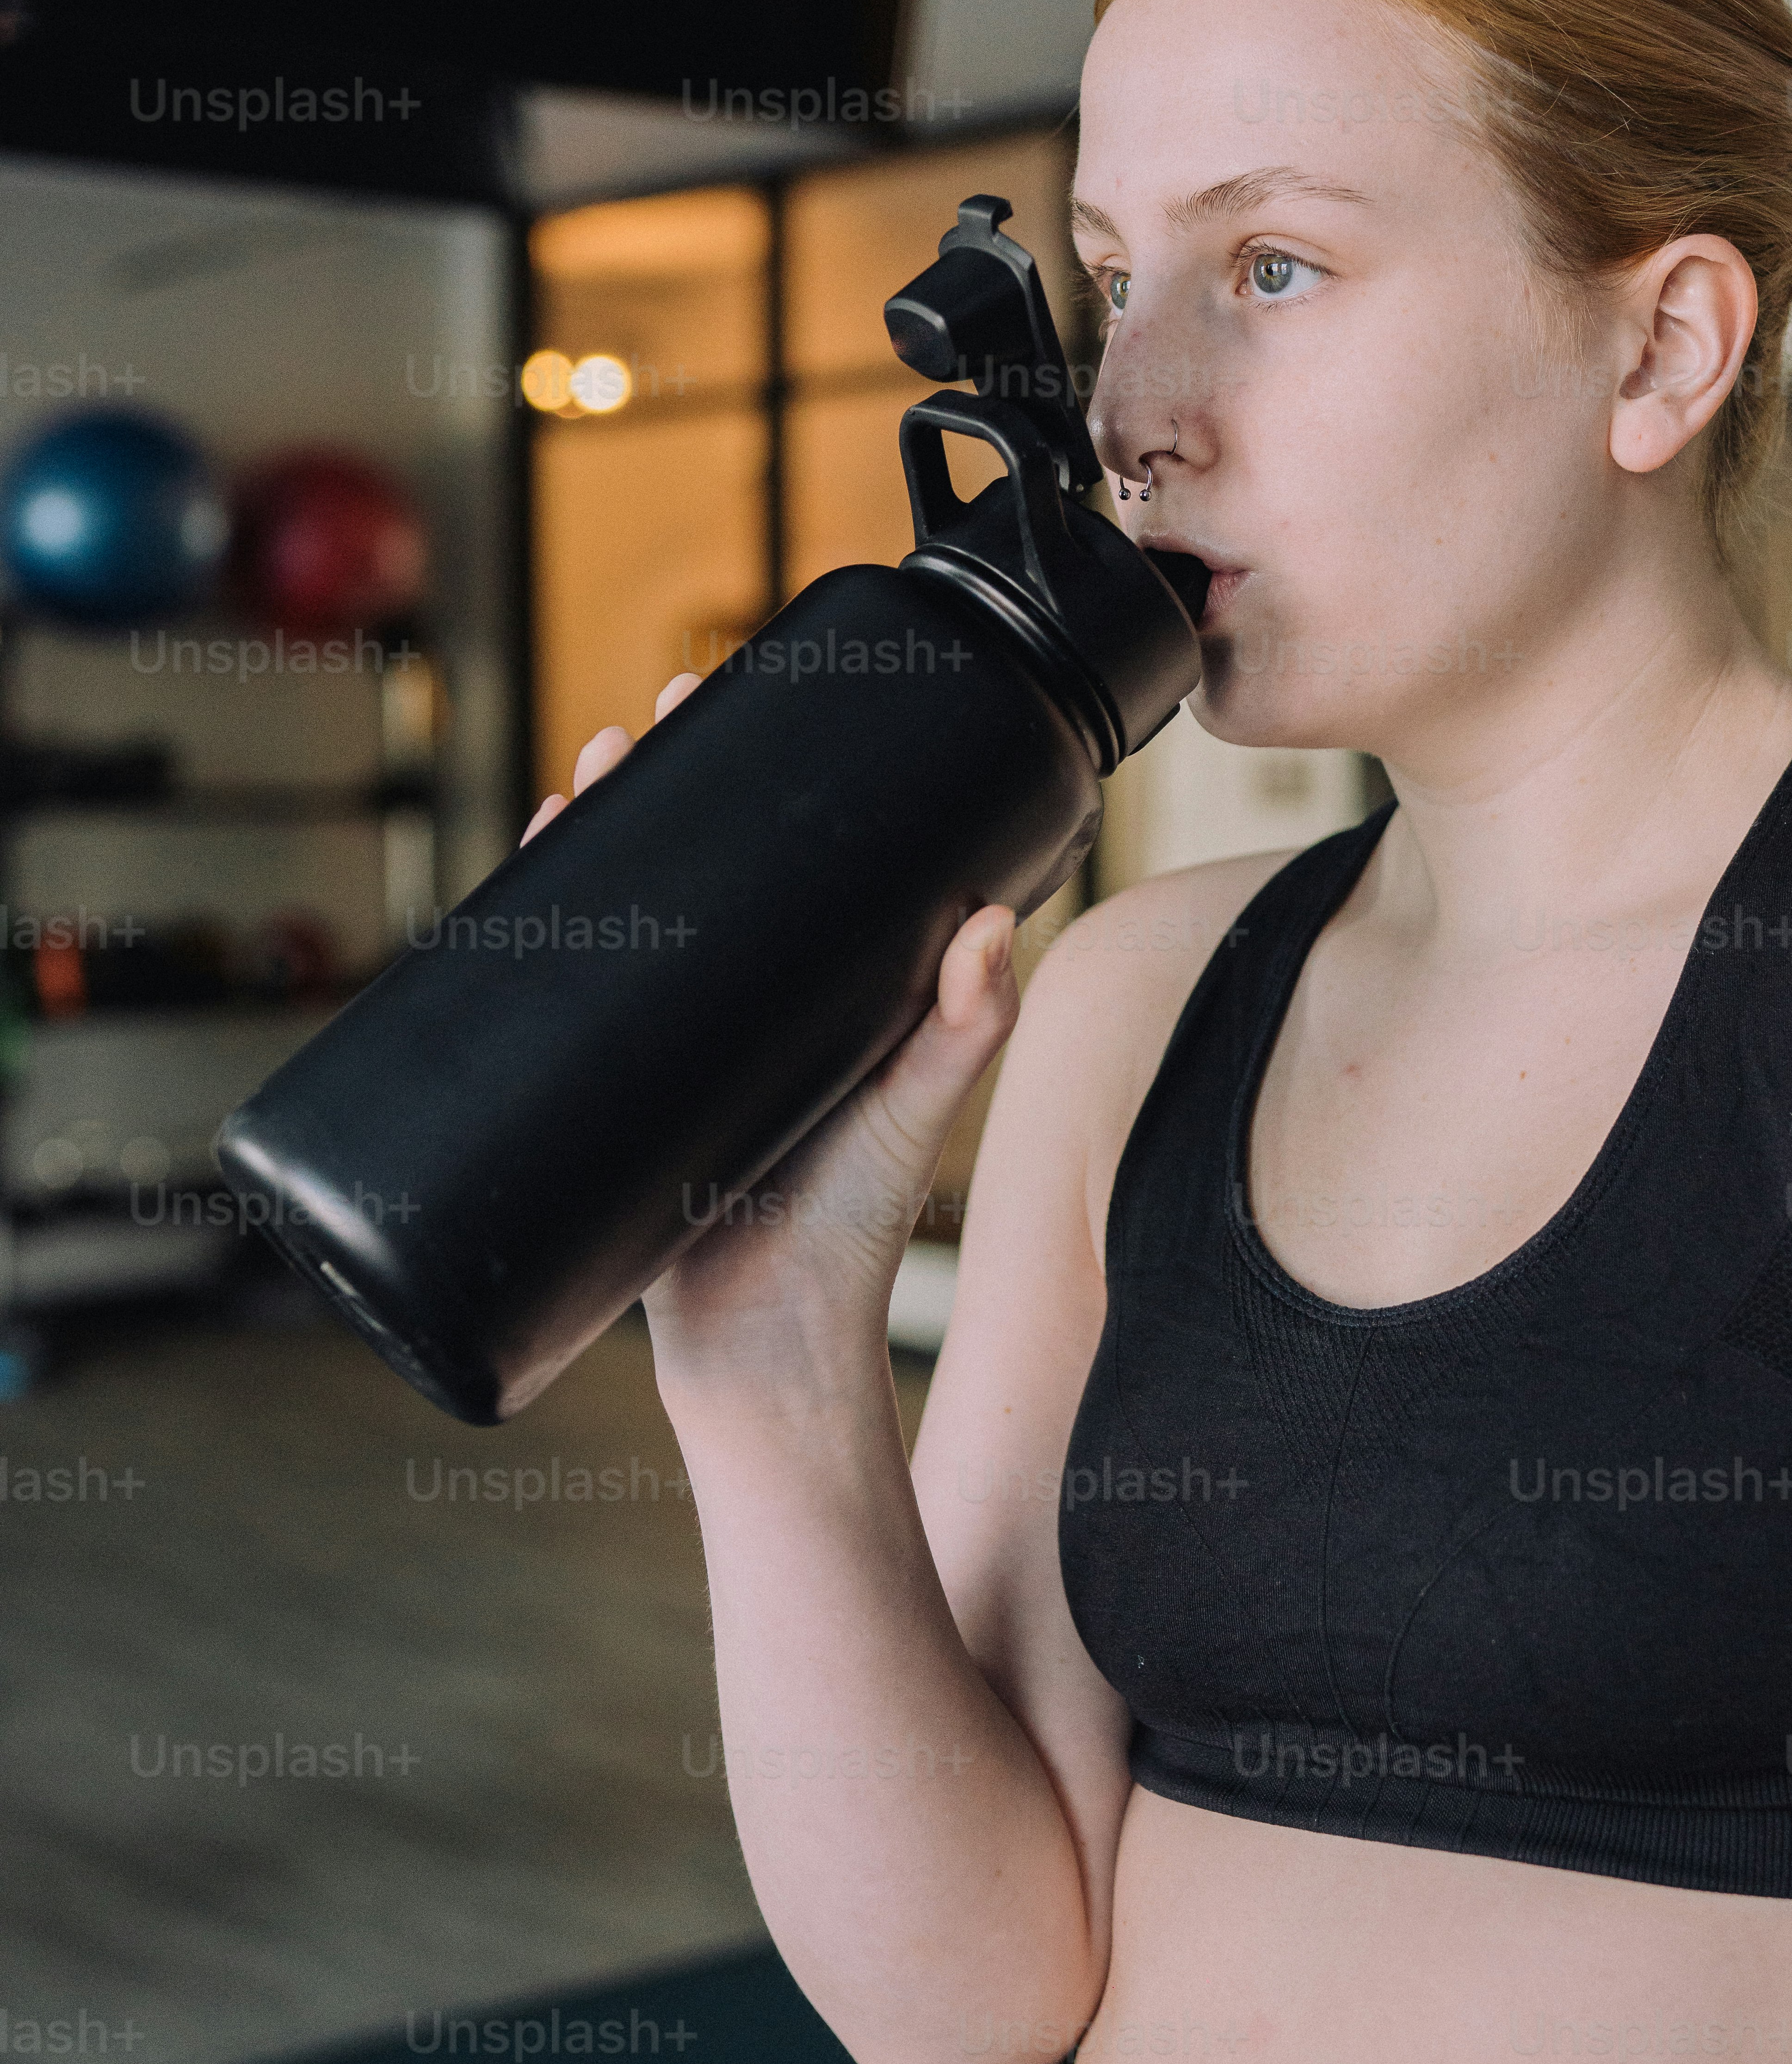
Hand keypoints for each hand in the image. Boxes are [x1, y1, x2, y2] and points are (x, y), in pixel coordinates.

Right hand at [523, 674, 1019, 1397]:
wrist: (763, 1354)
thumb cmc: (850, 1239)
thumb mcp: (910, 1115)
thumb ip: (963, 1030)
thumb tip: (998, 926)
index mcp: (808, 997)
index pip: (774, 865)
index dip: (749, 785)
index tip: (735, 709)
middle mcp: (736, 1011)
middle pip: (685, 877)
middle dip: (656, 795)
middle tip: (643, 724)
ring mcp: (665, 1053)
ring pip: (618, 927)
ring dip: (594, 846)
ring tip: (583, 775)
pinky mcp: (608, 1099)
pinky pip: (561, 1010)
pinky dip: (534, 942)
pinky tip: (521, 882)